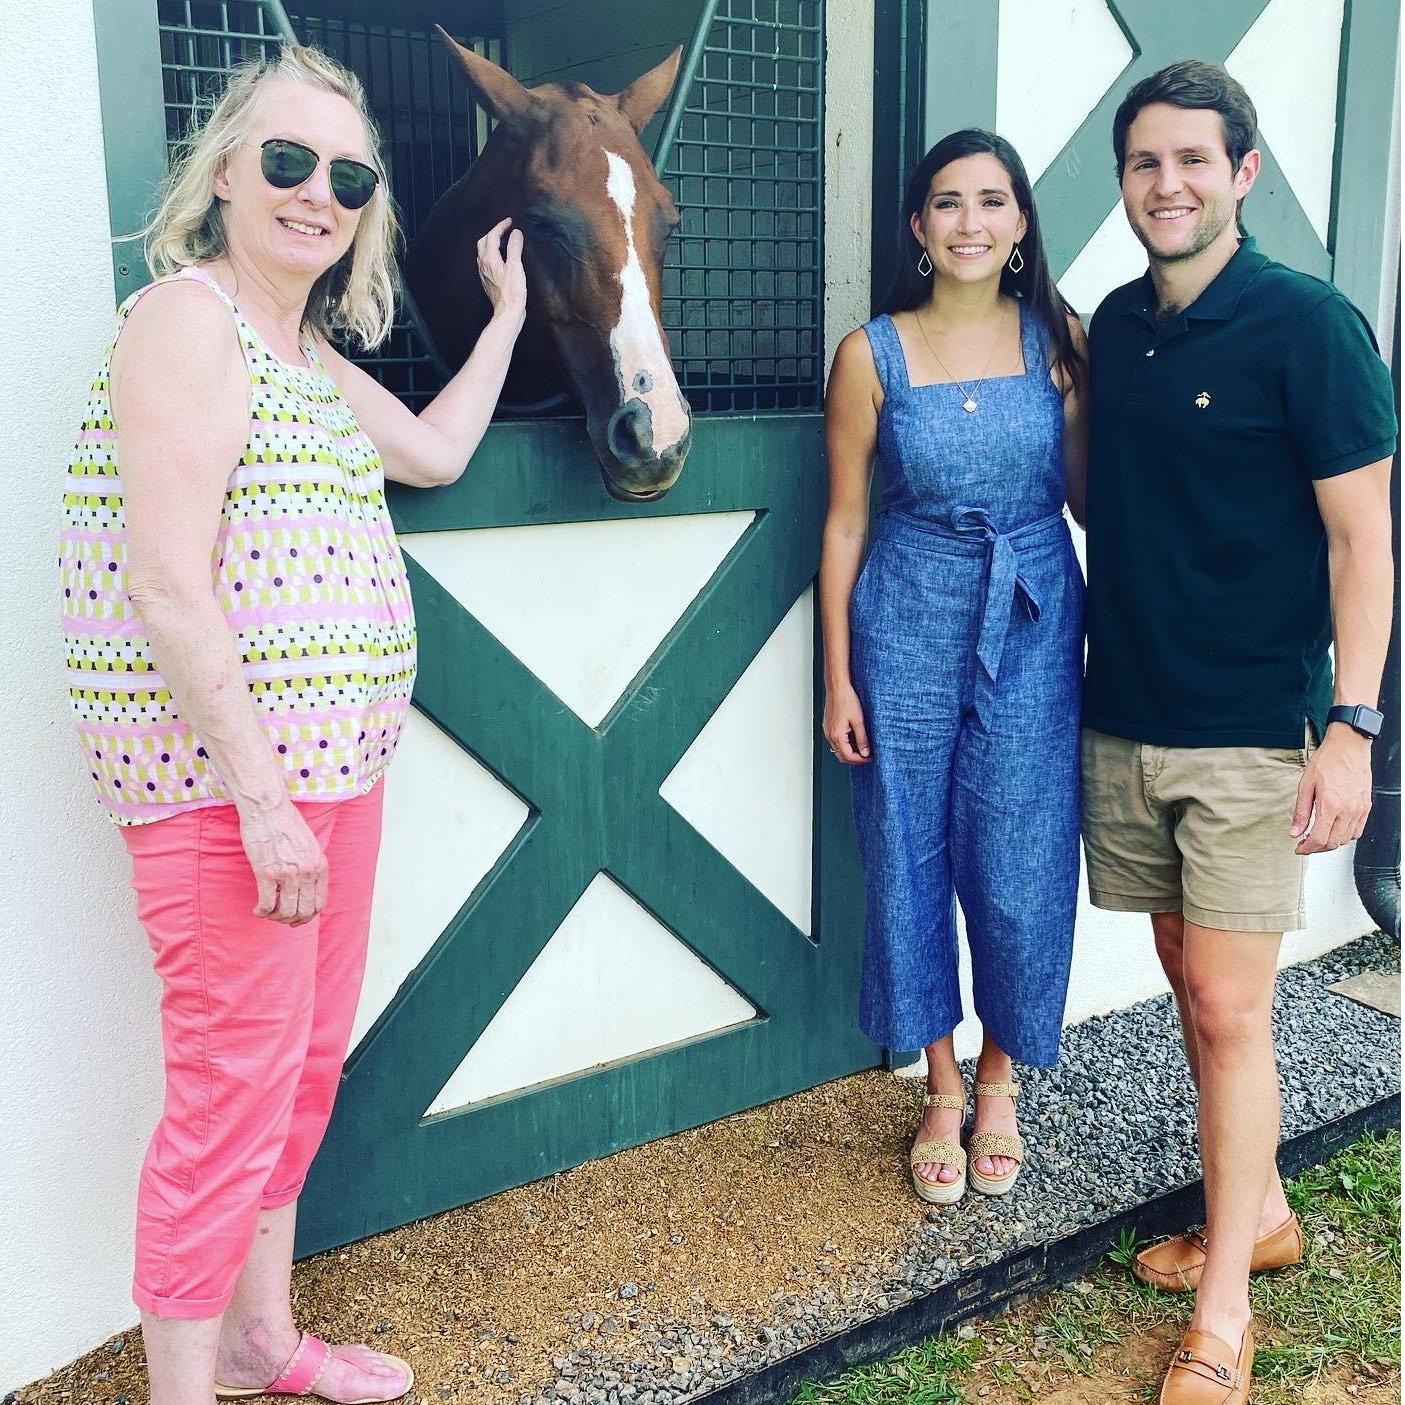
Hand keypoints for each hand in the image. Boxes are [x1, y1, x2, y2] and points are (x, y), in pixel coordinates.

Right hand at [239, 799, 328, 924]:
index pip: (320, 902)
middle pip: (304, 911)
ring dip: (275, 917)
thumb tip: (305, 884)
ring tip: (267, 912)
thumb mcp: (309, 844)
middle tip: (280, 918)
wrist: (268, 807)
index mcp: (320, 865)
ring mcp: (288, 873)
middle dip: (292, 920)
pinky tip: (257, 909)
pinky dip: (262, 912)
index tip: (297, 918)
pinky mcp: (267, 873)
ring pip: (286, 911)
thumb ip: (310, 864)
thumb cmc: (285, 822)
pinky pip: (268, 904)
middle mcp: (308, 871)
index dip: (308, 915)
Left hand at [477, 217, 525, 323]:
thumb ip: (515, 247)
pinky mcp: (488, 282)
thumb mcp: (516, 266)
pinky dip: (492, 255)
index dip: (501, 226)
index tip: (510, 222)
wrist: (507, 312)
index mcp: (490, 259)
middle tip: (504, 230)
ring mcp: (484, 274)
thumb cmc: (512, 292)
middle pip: (483, 242)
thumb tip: (516, 233)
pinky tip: (499, 259)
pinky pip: (486, 263)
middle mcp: (484, 265)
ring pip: (483, 253)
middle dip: (493, 233)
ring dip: (491, 244)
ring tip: (502, 242)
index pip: (492, 236)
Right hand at [824, 683, 871, 763]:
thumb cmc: (846, 699)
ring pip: (838, 749)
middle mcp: (830, 735)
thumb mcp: (859, 721)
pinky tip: (854, 738)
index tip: (870, 758)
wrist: (837, 688)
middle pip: (841, 756)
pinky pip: (836, 741)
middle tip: (867, 755)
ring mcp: (828, 731)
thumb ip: (862, 739)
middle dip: (855, 758)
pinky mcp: (828, 726)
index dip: (860, 759)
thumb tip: (865, 752)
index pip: (848, 756)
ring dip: (850, 751)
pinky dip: (845, 743)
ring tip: (862, 746)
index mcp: (837, 735)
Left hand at [1290, 725, 1372, 853]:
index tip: (1299, 848)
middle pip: (1333, 843)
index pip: (1319, 839)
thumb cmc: (1327, 761)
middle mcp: (1348, 810)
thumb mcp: (1305, 785)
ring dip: (1331, 842)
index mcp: (1330, 805)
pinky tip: (1335, 829)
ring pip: (1346, 839)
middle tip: (1306, 843)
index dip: (1307, 848)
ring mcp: (1359, 809)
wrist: (1349, 747)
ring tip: (1319, 836)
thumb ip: (1301, 812)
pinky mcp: (1366, 807)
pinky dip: (1345, 835)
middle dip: (1317, 848)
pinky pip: (1358, 830)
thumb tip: (1295, 832)